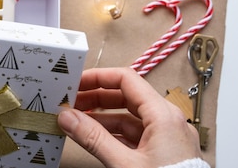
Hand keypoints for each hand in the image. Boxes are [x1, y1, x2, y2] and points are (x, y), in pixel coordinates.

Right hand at [58, 67, 201, 167]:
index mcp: (164, 115)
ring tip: (77, 121)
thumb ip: (94, 139)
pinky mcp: (165, 153)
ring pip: (129, 117)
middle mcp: (168, 122)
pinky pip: (135, 134)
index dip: (98, 78)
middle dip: (96, 98)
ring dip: (102, 117)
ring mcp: (168, 138)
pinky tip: (95, 138)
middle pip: (126, 97)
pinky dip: (114, 133)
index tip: (77, 82)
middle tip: (72, 102)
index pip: (126, 80)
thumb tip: (69, 118)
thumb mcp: (124, 164)